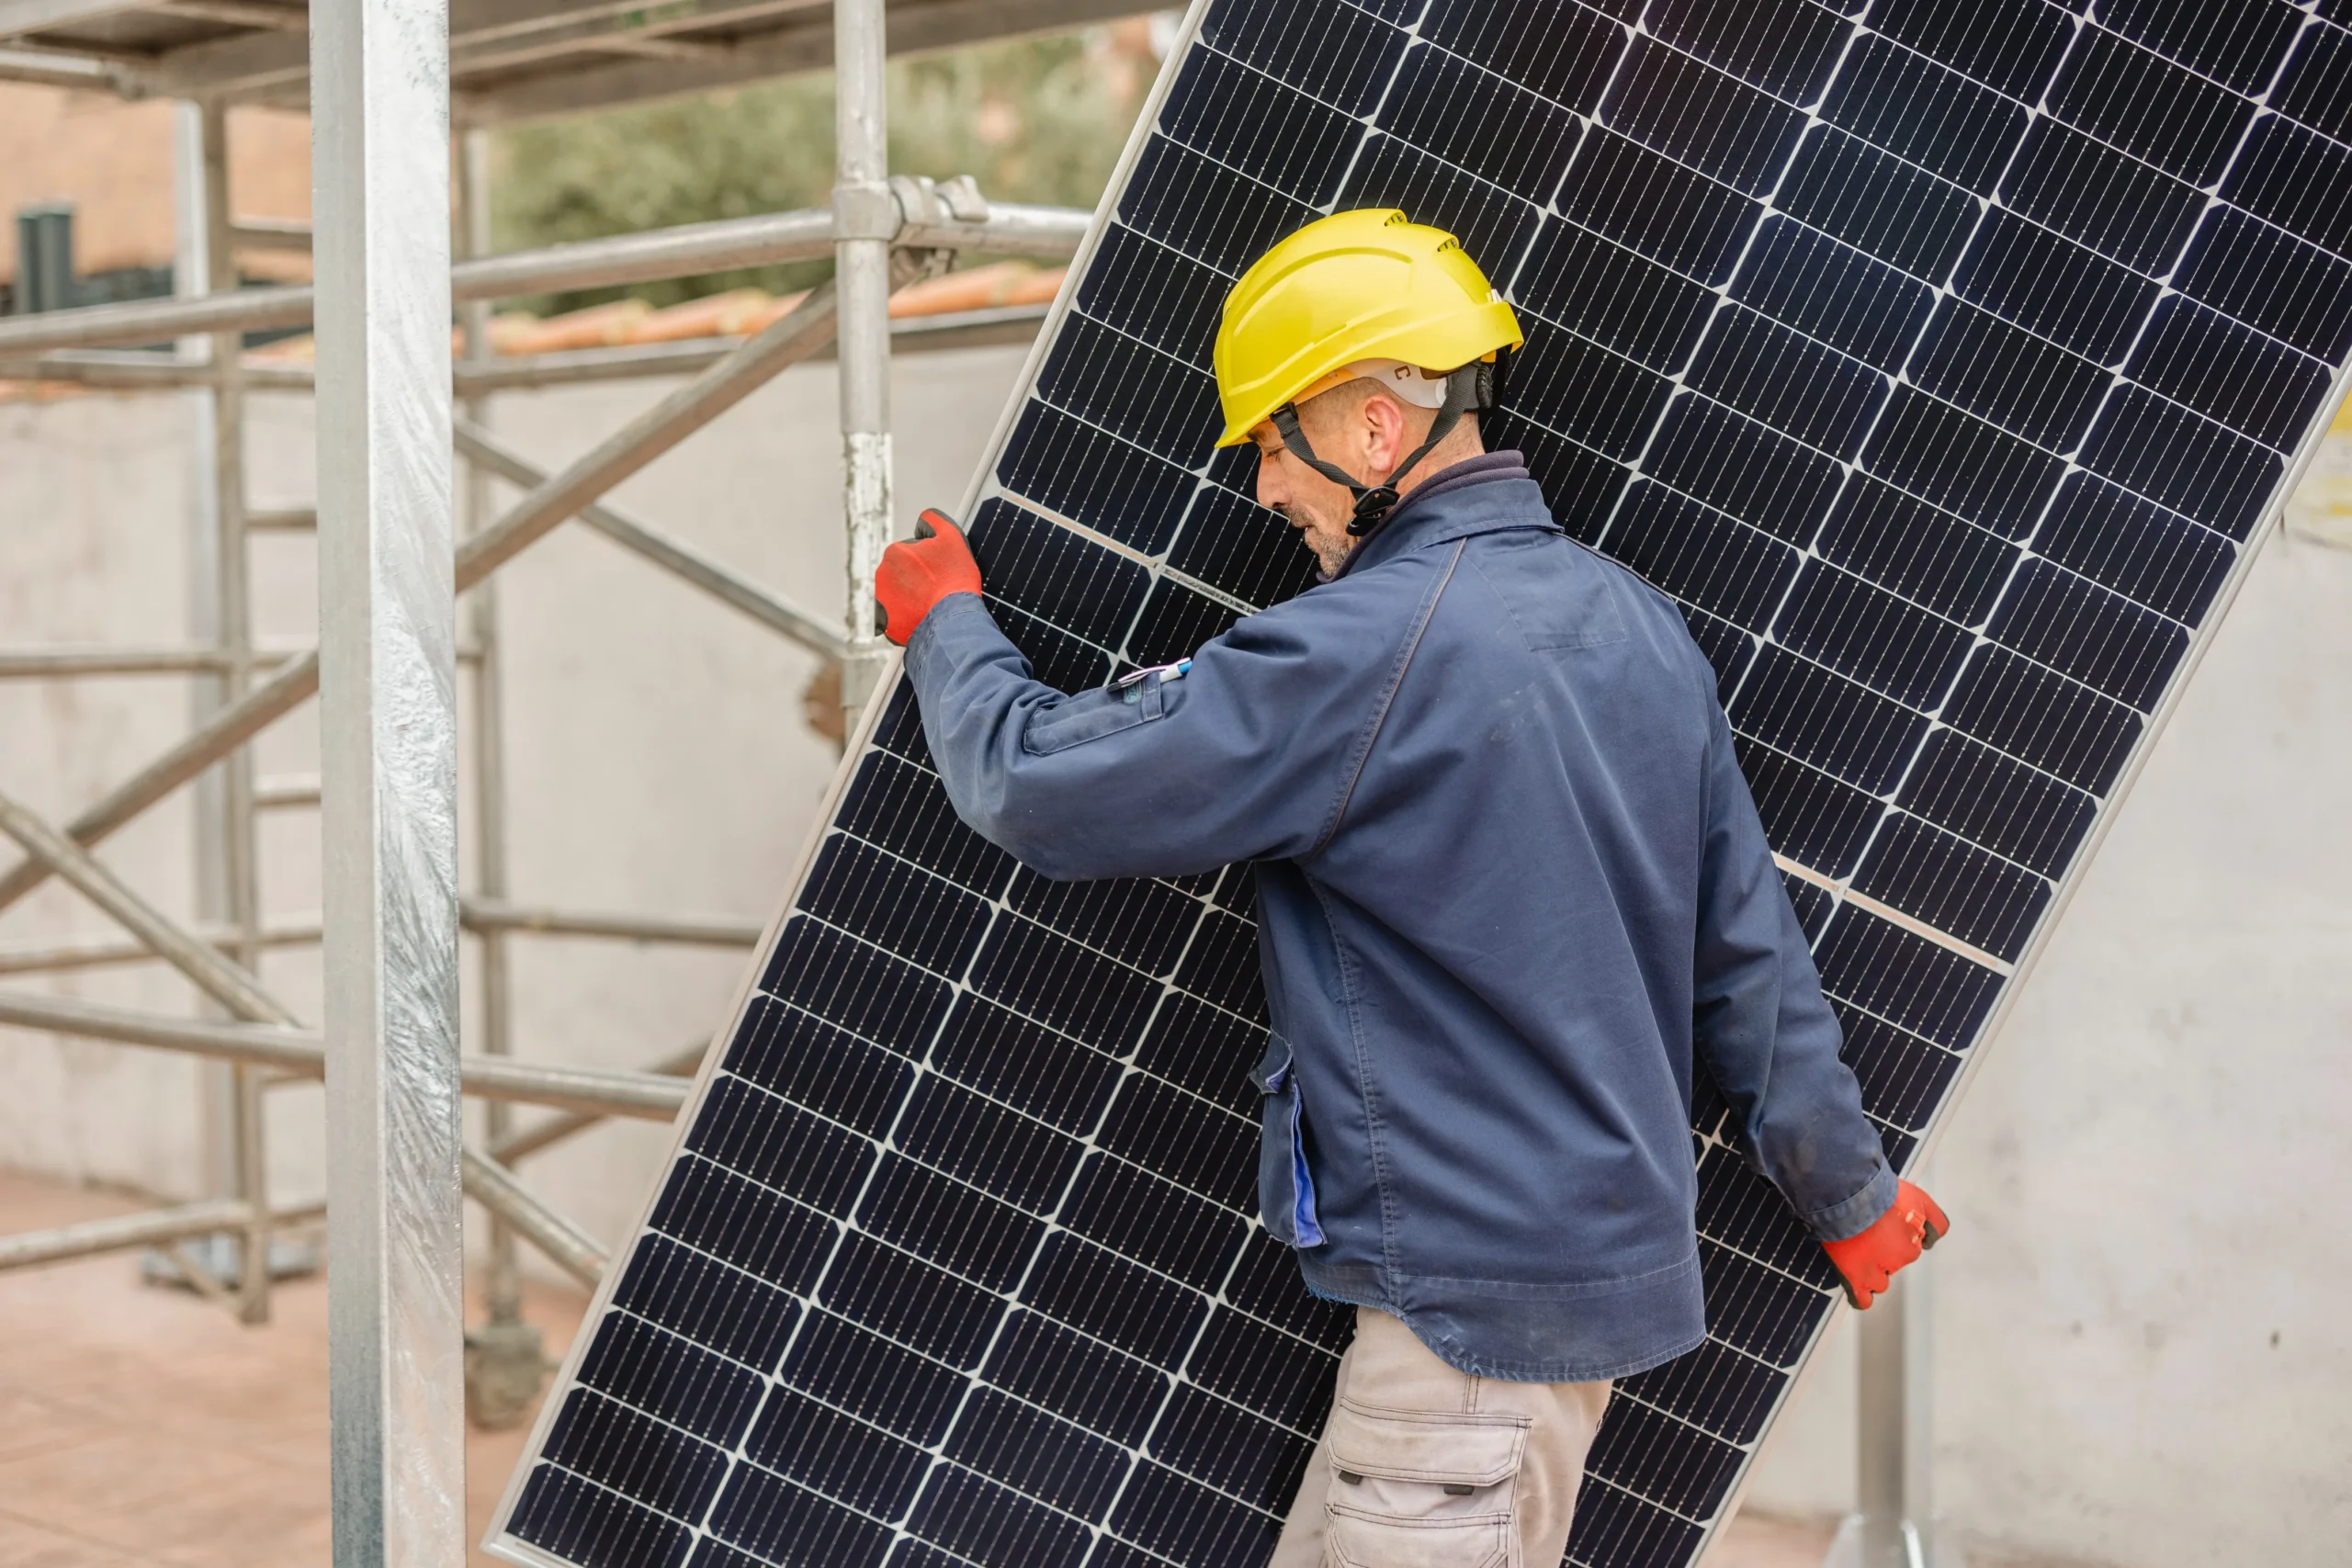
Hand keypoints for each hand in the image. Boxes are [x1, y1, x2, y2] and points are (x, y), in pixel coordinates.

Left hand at [876, 508, 982, 645]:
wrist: (952, 619)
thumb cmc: (954, 581)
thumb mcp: (952, 536)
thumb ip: (933, 519)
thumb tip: (924, 519)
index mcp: (895, 552)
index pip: (912, 552)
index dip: (929, 560)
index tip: (940, 570)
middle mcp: (882, 574)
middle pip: (903, 572)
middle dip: (917, 578)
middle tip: (936, 587)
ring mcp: (881, 599)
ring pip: (897, 593)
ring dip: (911, 596)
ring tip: (931, 603)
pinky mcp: (883, 622)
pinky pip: (893, 616)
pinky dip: (905, 616)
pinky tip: (921, 616)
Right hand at [1821, 1179, 1947, 1308]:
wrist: (1850, 1193)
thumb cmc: (1878, 1191)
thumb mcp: (1919, 1198)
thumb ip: (1935, 1220)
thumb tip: (1935, 1237)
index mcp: (1915, 1238)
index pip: (1917, 1245)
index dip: (1900, 1236)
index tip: (1888, 1228)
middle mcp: (1902, 1255)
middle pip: (1895, 1261)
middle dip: (1884, 1251)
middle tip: (1866, 1233)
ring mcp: (1878, 1269)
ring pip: (1880, 1280)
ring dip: (1872, 1271)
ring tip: (1856, 1252)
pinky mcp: (1856, 1276)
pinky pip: (1862, 1298)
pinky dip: (1861, 1296)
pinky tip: (1856, 1287)